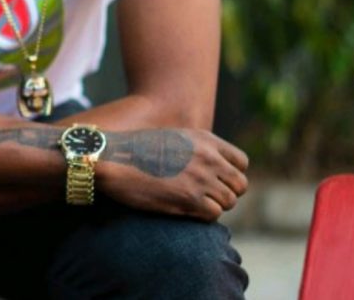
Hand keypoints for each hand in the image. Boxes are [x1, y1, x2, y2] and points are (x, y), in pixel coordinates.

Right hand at [97, 128, 248, 221]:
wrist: (112, 158)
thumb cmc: (134, 149)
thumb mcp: (172, 138)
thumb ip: (196, 149)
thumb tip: (210, 166)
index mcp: (206, 140)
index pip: (241, 162)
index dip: (231, 174)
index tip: (217, 181)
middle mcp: (209, 158)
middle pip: (240, 185)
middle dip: (226, 192)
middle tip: (206, 196)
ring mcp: (201, 179)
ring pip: (228, 202)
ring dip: (214, 205)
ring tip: (192, 203)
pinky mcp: (190, 199)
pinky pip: (213, 215)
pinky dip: (202, 216)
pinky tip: (184, 209)